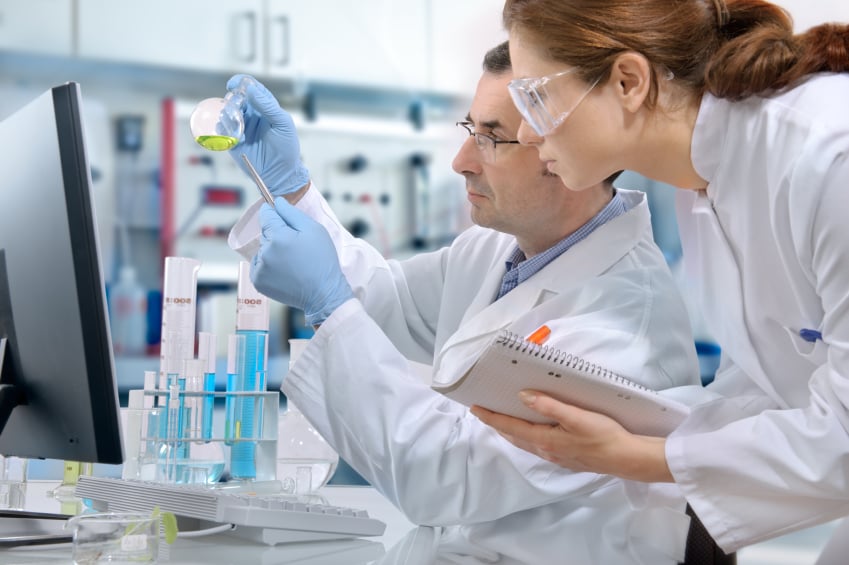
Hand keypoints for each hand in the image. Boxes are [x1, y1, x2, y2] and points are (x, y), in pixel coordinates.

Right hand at [227, 74, 309, 195]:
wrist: (280, 173)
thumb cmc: (286, 148)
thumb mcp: (282, 124)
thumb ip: (268, 106)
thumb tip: (251, 89)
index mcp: (265, 107)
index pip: (252, 88)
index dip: (242, 82)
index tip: (234, 83)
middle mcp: (251, 115)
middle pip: (236, 99)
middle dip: (233, 100)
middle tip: (237, 108)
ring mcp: (241, 127)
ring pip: (226, 113)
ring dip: (228, 115)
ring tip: (238, 126)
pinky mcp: (232, 140)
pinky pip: (221, 130)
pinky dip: (224, 129)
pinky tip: (237, 137)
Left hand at [252, 197, 352, 325]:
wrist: (323, 293)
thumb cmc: (322, 260)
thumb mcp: (314, 230)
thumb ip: (292, 213)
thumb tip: (276, 202)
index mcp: (278, 237)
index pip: (266, 215)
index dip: (275, 214)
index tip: (284, 220)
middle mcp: (265, 252)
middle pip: (266, 233)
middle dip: (278, 235)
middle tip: (297, 248)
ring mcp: (260, 269)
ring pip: (262, 250)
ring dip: (273, 251)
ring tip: (292, 262)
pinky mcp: (258, 282)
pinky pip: (258, 265)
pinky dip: (268, 265)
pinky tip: (284, 270)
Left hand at [470, 391, 673, 481]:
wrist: (628, 459)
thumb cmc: (604, 436)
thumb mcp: (576, 417)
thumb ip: (549, 406)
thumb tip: (522, 396)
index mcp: (545, 440)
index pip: (510, 427)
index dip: (491, 417)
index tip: (475, 408)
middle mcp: (546, 450)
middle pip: (515, 435)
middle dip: (498, 424)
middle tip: (484, 411)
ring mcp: (557, 456)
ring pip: (526, 441)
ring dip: (511, 430)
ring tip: (502, 419)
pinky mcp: (567, 457)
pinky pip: (538, 444)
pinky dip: (527, 435)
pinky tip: (532, 430)